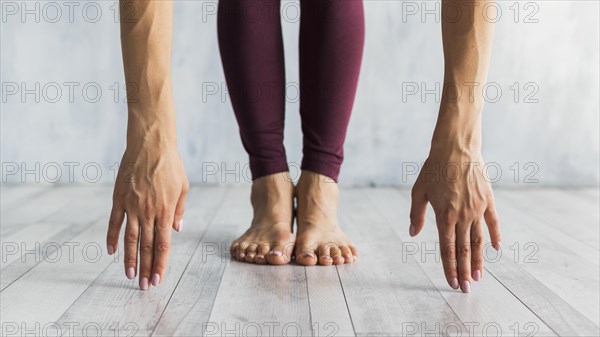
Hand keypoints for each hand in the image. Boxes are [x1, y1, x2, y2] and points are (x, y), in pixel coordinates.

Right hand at [106, 143, 188, 289]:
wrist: (151, 144)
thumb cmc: (171, 165)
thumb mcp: (183, 187)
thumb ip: (179, 210)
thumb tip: (177, 230)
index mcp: (166, 211)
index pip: (163, 244)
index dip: (161, 263)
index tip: (158, 278)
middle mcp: (148, 211)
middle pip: (147, 246)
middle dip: (146, 268)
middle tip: (144, 286)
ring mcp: (132, 205)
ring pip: (130, 238)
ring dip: (129, 259)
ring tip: (130, 276)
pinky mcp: (119, 198)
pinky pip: (115, 222)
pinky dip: (112, 237)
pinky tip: (112, 252)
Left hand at [409, 147, 500, 292]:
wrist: (456, 148)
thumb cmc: (433, 168)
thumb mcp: (418, 191)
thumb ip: (416, 214)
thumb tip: (413, 233)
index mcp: (444, 216)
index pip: (447, 249)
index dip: (449, 268)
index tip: (452, 283)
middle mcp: (462, 216)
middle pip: (464, 250)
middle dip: (464, 272)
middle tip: (466, 289)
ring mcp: (477, 209)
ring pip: (479, 241)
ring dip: (478, 260)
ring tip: (478, 277)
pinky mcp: (488, 200)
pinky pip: (494, 223)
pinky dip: (496, 237)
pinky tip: (497, 250)